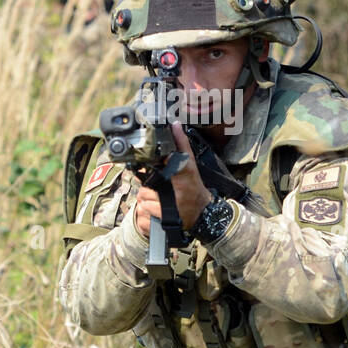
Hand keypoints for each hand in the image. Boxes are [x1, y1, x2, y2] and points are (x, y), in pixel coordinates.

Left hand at [133, 122, 211, 239]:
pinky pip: (143, 215)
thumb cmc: (194, 188)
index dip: (150, 172)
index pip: (160, 167)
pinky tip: (157, 213)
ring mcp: (173, 208)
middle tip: (158, 192)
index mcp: (184, 174)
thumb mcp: (190, 164)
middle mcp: (179, 191)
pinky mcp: (166, 222)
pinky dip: (146, 215)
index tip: (150, 173)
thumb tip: (175, 124)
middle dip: (148, 190)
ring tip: (159, 203)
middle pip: (145, 188)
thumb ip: (181, 144)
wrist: (204, 214)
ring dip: (146, 203)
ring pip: (142, 201)